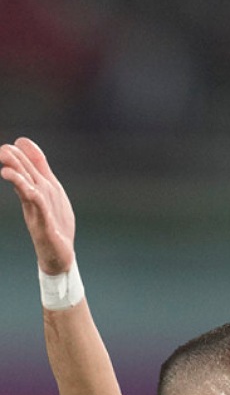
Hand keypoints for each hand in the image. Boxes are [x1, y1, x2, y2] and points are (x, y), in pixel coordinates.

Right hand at [0, 138, 75, 274]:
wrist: (59, 253)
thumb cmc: (54, 221)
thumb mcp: (50, 191)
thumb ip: (40, 171)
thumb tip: (25, 150)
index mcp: (39, 189)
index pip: (30, 167)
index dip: (26, 153)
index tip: (20, 141)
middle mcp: (36, 197)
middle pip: (25, 176)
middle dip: (14, 163)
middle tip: (2, 151)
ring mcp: (38, 210)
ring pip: (28, 189)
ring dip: (18, 179)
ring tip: (6, 169)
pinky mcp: (43, 224)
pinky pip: (39, 209)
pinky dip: (33, 198)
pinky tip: (29, 190)